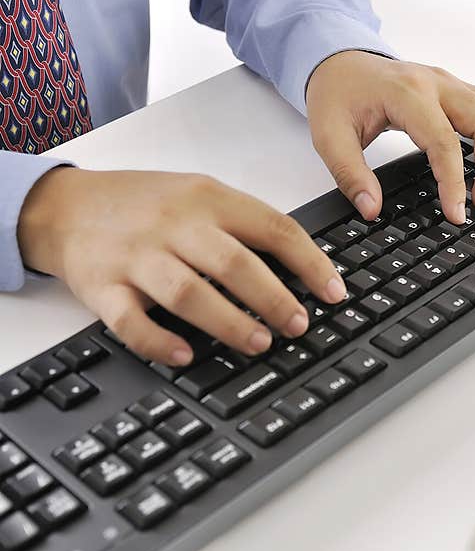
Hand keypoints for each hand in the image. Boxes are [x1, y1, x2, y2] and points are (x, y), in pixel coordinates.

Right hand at [18, 168, 345, 365]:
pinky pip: (130, 320)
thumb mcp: (197, 194)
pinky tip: (185, 356)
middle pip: (233, 263)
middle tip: (299, 325)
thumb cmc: (143, 204)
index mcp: (208, 198)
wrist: (64, 204)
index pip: (272, 227)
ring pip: (187, 292)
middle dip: (273, 298)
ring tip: (260, 343)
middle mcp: (174, 224)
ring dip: (228, 323)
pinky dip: (158, 341)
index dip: (310, 262)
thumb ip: (242, 223)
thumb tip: (301, 267)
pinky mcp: (102, 286)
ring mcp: (136, 255)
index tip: (334, 292)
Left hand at [306, 51, 474, 223]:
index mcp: (406, 93)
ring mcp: (453, 84)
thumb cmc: (337, 95)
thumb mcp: (328, 137)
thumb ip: (350, 175)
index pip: (444, 142)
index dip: (454, 183)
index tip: (456, 214)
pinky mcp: (460, 90)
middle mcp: (437, 83)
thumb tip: (371, 209)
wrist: (340, 61)